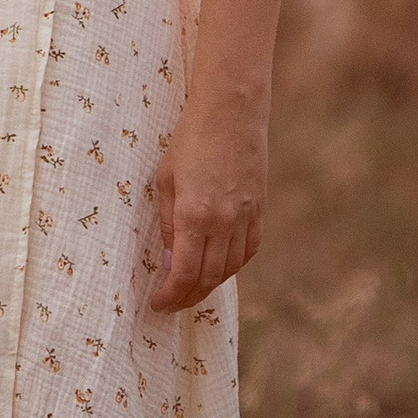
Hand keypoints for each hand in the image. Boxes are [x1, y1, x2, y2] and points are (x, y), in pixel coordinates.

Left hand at [149, 87, 267, 310]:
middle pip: (208, 278)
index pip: (184, 273)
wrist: (231, 112)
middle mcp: (224, 223)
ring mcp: (246, 219)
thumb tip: (168, 259)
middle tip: (171, 304)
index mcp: (194, 215)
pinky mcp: (259, 211)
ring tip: (191, 290)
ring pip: (230, 269)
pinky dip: (232, 265)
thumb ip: (166, 223)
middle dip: (188, 297)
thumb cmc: (189, 140)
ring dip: (210, 285)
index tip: (158, 305)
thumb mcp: (165, 179)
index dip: (171, 295)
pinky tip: (219, 267)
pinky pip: (247, 251)